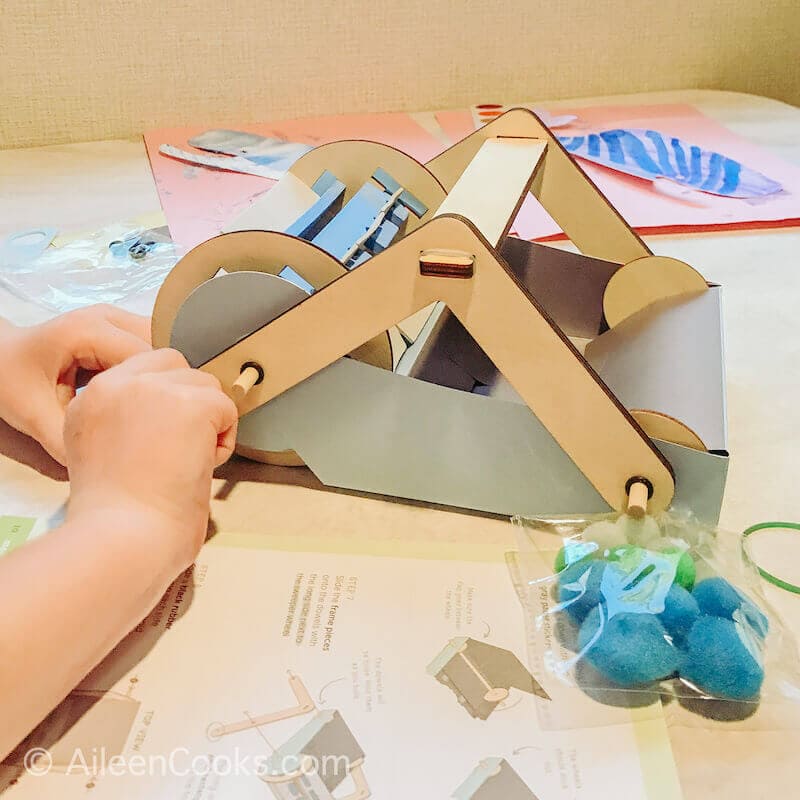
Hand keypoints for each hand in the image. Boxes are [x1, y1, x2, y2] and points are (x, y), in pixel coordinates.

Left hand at [0, 305, 150, 463]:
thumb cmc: (9, 379)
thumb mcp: (34, 416)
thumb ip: (69, 442)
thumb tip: (106, 468)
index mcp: (88, 331)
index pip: (147, 359)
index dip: (158, 391)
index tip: (158, 424)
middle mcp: (108, 317)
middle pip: (161, 347)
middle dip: (163, 383)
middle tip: (159, 420)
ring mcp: (116, 319)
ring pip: (160, 347)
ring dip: (160, 378)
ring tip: (151, 410)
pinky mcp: (120, 329)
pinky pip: (150, 349)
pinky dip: (152, 373)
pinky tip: (143, 398)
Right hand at [64, 349, 237, 571]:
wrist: (123, 539)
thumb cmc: (117, 518)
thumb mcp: (103, 452)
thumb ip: (127, 423)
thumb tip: (170, 415)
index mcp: (91, 398)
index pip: (144, 368)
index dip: (166, 399)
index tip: (164, 437)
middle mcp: (117, 385)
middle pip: (176, 366)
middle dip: (189, 403)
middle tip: (179, 450)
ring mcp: (154, 390)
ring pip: (206, 386)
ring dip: (208, 423)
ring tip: (186, 463)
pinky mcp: (190, 404)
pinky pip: (227, 408)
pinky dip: (224, 440)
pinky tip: (200, 466)